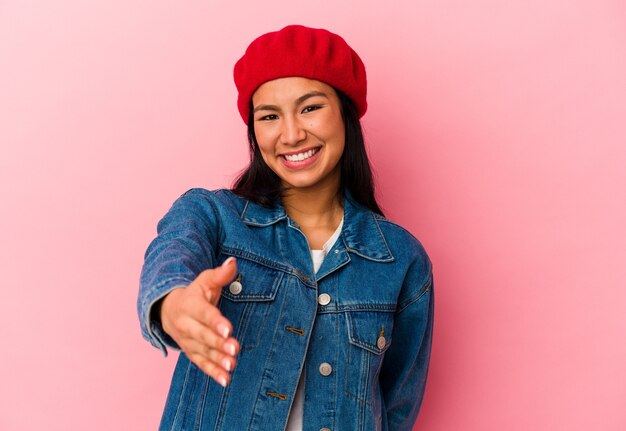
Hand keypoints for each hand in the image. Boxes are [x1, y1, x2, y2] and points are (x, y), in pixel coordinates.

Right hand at [160, 257, 239, 386]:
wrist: (168, 310)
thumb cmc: (194, 293)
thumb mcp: (205, 280)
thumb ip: (220, 274)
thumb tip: (233, 262)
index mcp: (188, 305)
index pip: (203, 313)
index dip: (215, 321)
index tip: (228, 328)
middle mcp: (185, 325)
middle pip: (202, 335)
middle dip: (218, 342)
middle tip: (235, 348)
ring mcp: (186, 341)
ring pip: (202, 351)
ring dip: (217, 360)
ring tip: (232, 366)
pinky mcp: (190, 353)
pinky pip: (200, 364)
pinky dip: (212, 373)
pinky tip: (226, 380)